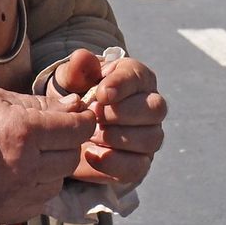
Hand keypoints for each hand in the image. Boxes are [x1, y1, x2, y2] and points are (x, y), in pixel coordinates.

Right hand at [0, 87, 95, 224]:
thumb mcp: (2, 101)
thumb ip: (42, 104)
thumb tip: (76, 105)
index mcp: (24, 131)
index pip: (77, 129)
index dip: (83, 121)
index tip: (81, 118)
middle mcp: (26, 165)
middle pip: (72, 156)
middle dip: (68, 143)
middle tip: (53, 136)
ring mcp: (20, 192)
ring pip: (59, 179)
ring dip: (53, 167)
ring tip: (32, 156)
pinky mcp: (13, 211)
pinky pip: (42, 199)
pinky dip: (39, 187)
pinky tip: (22, 175)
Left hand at [48, 50, 166, 188]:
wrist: (69, 128)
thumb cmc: (76, 96)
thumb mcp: (70, 80)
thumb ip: (76, 69)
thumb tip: (82, 57)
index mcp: (136, 78)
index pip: (139, 77)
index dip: (122, 84)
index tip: (100, 93)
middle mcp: (151, 107)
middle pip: (156, 109)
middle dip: (122, 113)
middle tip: (94, 115)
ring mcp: (149, 137)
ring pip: (151, 139)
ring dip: (117, 137)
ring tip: (90, 134)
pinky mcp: (140, 163)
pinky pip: (138, 167)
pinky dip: (113, 163)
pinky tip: (90, 154)